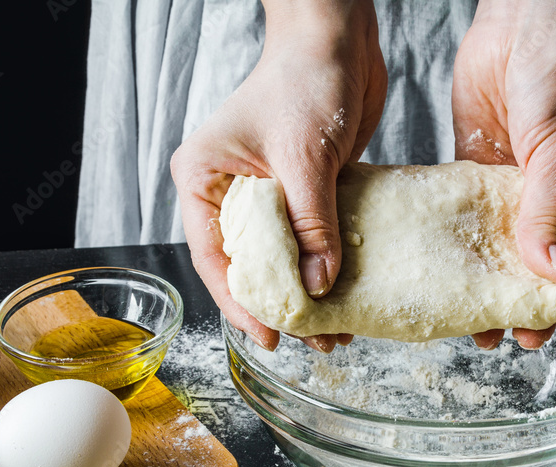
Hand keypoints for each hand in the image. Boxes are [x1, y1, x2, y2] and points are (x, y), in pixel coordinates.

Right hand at [171, 0, 386, 352]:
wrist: (339, 37)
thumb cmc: (306, 77)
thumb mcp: (303, 157)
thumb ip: (311, 223)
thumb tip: (320, 284)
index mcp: (205, 181)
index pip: (216, 258)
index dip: (241, 303)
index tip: (270, 337)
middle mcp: (230, 191)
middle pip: (250, 265)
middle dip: (281, 306)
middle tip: (315, 341)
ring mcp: (267, 191)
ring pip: (283, 257)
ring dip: (309, 292)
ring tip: (338, 329)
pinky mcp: (303, 189)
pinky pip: (311, 238)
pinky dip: (327, 265)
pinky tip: (349, 293)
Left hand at [452, 0, 555, 349]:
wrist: (519, 27)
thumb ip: (551, 213)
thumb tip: (554, 275)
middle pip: (550, 269)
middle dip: (533, 308)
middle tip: (512, 336)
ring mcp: (518, 194)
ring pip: (507, 255)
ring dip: (493, 290)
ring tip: (476, 323)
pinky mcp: (481, 178)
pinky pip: (472, 226)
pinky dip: (463, 254)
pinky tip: (447, 278)